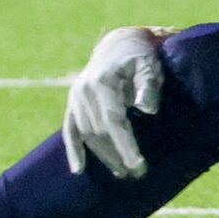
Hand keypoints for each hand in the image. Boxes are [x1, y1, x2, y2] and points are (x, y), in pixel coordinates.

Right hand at [63, 26, 165, 178]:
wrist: (118, 44)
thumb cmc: (139, 57)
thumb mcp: (149, 65)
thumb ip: (148, 86)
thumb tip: (148, 109)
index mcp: (103, 81)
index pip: (114, 121)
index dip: (125, 146)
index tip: (138, 166)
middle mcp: (84, 90)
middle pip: (99, 131)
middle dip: (117, 155)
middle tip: (136, 174)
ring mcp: (75, 97)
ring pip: (87, 134)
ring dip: (103, 156)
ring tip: (121, 172)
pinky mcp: (72, 103)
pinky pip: (69, 130)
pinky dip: (73, 150)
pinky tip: (79, 170)